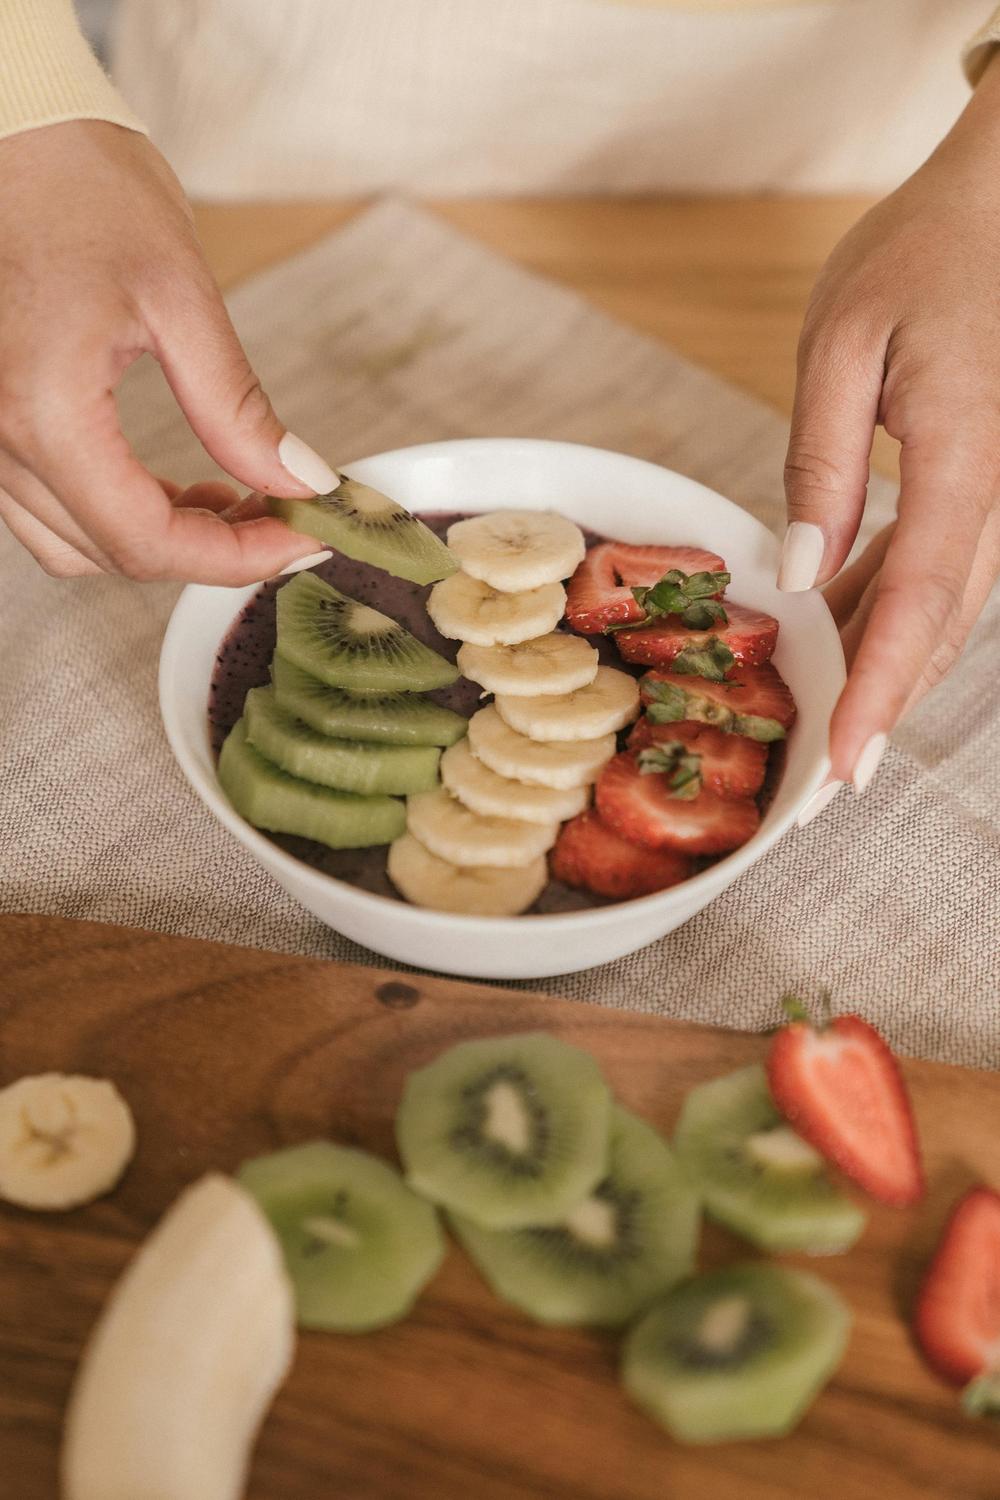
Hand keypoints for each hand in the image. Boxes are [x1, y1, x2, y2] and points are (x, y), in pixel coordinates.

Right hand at [0, 121, 335, 583]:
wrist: (10, 131)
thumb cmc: (81, 186)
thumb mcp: (180, 295)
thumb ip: (237, 407)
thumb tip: (299, 481)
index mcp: (45, 410)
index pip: (146, 541)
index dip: (235, 560)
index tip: (300, 540)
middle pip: (114, 554)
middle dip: (210, 553)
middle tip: (284, 518)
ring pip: (76, 546)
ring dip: (162, 542)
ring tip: (235, 501)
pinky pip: (51, 510)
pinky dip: (118, 517)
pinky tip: (177, 488)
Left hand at [782, 55, 999, 791]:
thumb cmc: (920, 254)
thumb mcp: (844, 343)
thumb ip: (819, 461)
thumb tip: (800, 574)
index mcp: (967, 456)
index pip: (922, 600)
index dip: (879, 690)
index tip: (844, 765)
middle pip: (941, 628)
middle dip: (881, 711)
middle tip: (824, 787)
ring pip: (947, 612)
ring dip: (885, 672)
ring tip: (824, 729)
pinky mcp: (989, 488)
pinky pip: (944, 571)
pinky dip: (891, 615)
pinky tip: (836, 635)